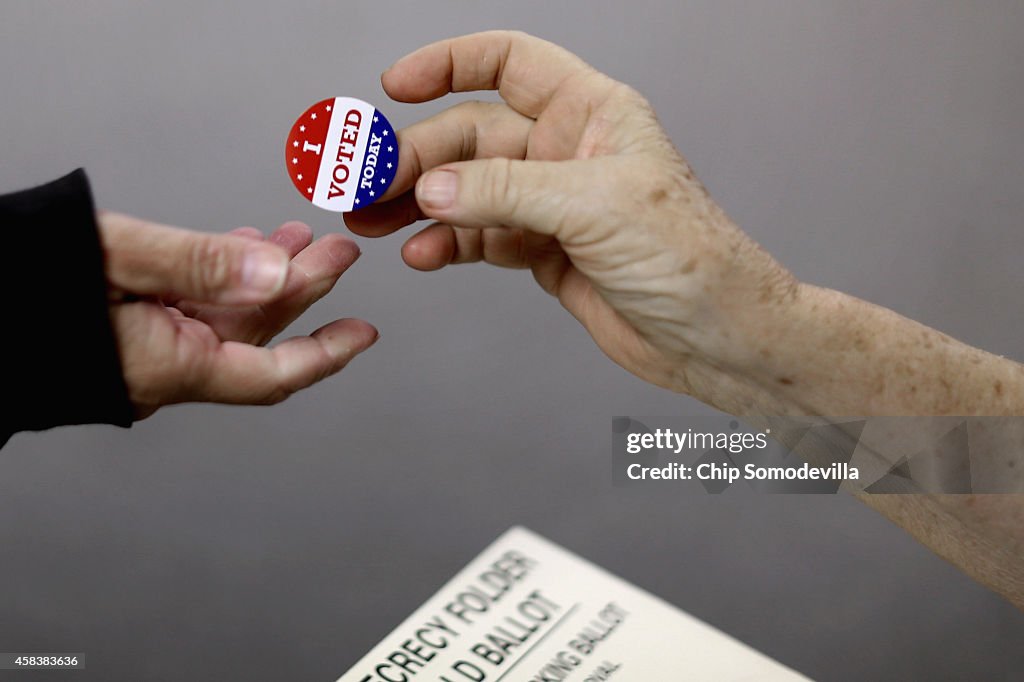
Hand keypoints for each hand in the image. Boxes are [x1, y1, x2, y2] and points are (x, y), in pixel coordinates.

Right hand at [99, 213, 377, 417]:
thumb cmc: (23, 275)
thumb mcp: (118, 257)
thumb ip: (201, 266)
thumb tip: (277, 273)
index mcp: (166, 368)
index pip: (271, 375)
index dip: (325, 354)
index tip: (364, 334)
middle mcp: (159, 370)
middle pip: (253, 334)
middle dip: (300, 287)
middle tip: (337, 250)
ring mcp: (141, 351)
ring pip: (222, 316)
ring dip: (262, 274)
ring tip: (297, 236)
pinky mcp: (124, 331)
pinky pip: (188, 310)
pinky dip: (220, 277)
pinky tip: (243, 247)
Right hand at [346, 31, 796, 399]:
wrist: (716, 338)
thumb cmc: (692, 259)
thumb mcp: (594, 207)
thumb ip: (505, 190)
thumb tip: (430, 184)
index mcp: (593, 113)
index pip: (508, 63)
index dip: (449, 65)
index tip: (395, 86)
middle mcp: (569, 151)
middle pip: (472, 136)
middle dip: (416, 158)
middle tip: (365, 185)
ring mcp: (554, 204)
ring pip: (468, 190)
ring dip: (418, 205)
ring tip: (372, 223)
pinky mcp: (544, 252)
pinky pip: (480, 238)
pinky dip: (448, 245)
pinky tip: (423, 256)